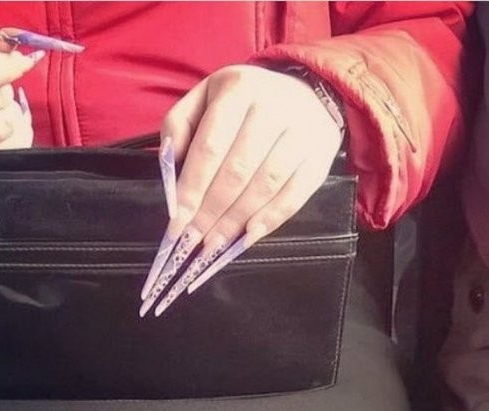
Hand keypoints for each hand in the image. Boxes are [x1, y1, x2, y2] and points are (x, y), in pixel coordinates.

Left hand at [140, 64, 342, 315]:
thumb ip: (180, 125)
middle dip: (210, 212)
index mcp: (238, 89)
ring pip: (264, 186)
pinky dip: (270, 219)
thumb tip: (170, 166)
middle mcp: (273, 108)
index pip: (209, 147)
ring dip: (236, 221)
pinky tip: (249, 236)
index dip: (191, 189)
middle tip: (192, 239)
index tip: (176, 221)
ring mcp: (300, 134)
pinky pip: (294, 195)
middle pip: (236, 171)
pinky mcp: (318, 157)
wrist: (307, 91)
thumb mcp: (205, 96)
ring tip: (214, 244)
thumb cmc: (245, 101)